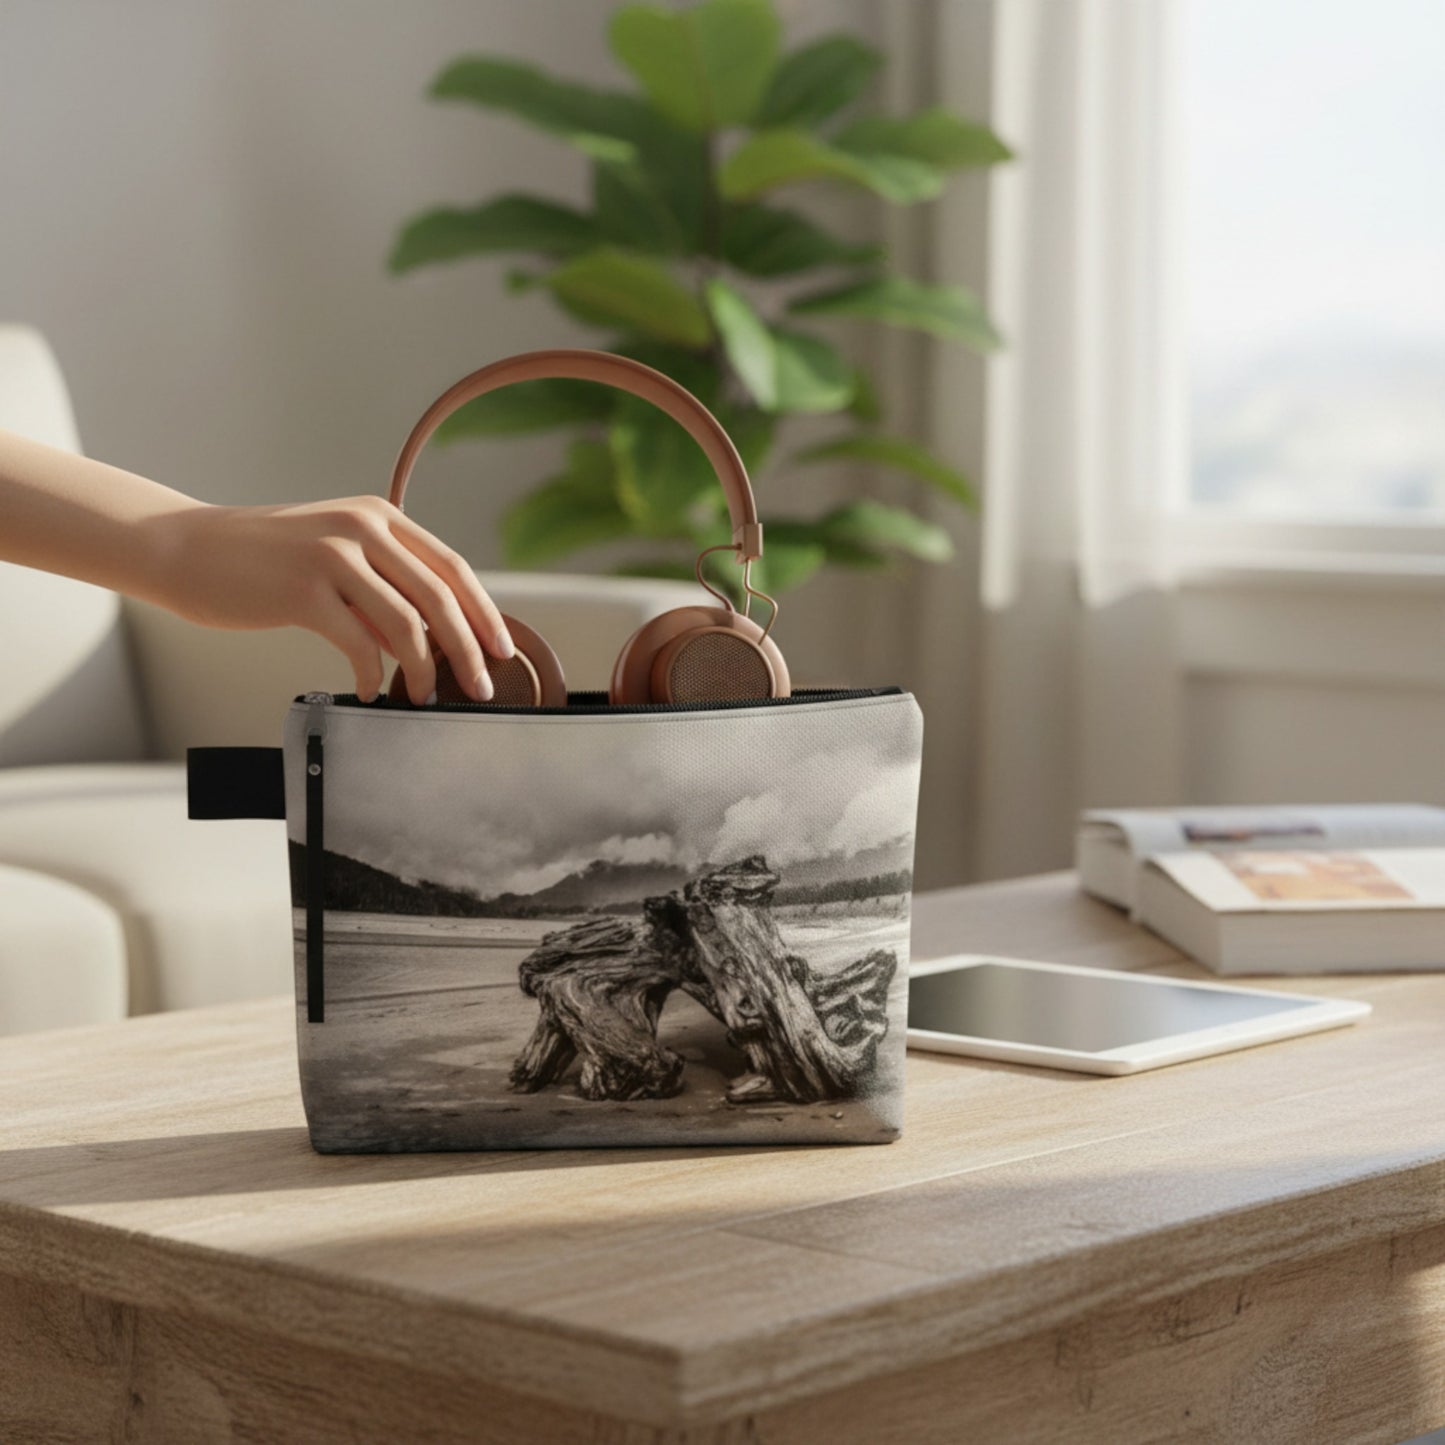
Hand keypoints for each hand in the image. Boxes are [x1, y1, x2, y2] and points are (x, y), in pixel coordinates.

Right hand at [156, 497, 512, 704]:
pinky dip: (372, 675)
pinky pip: (359, 644)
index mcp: (378, 516)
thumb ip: (383, 587)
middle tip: (480, 687)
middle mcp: (362, 526)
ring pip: (407, 622)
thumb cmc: (264, 563)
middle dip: (469, 648)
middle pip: (441, 596)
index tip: (501, 650)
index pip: (452, 566)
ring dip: (423, 669)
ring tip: (423, 697)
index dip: (484, 612)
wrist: (187, 550)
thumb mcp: (335, 556)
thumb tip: (432, 639)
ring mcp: (333, 555)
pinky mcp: (303, 590)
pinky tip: (370, 692)